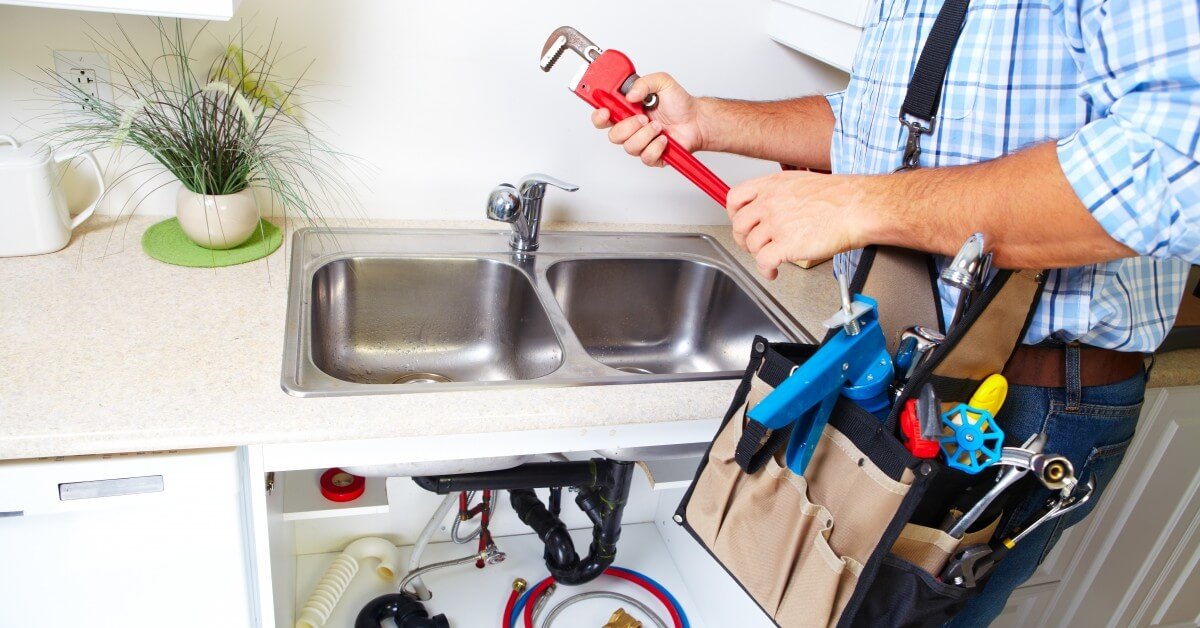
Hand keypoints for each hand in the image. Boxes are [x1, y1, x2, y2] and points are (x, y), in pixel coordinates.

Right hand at [590, 72, 705, 166]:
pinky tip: (664, 138)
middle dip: (628, 126)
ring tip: (659, 126)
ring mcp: (640, 142)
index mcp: (627, 110)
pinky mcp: (650, 156)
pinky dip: (656, 146)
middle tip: (643, 117)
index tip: (606, 111)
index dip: (599, 116)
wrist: (696, 121)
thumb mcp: (662, 82)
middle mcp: (631, 128)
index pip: (603, 116)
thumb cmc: (679, 104)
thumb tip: (629, 95)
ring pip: (629, 147)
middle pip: (613, 135)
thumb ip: (644, 83)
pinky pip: (645, 156)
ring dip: (646, 135)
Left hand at [727, 171, 879, 278]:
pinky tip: (773, 271)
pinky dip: (766, 270)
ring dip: (759, 255)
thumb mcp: (801, 183)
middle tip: (752, 246)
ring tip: (771, 259)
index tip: (740, 222)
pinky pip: (764, 262)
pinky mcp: (785, 244)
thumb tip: (770, 206)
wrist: (858, 207)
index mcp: (773, 185)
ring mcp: (776, 223)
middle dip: (744, 239)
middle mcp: (770, 202)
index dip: (734, 214)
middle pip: (740, 225)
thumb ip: (780, 193)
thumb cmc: (841, 197)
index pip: (735, 198)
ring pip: (752, 245)